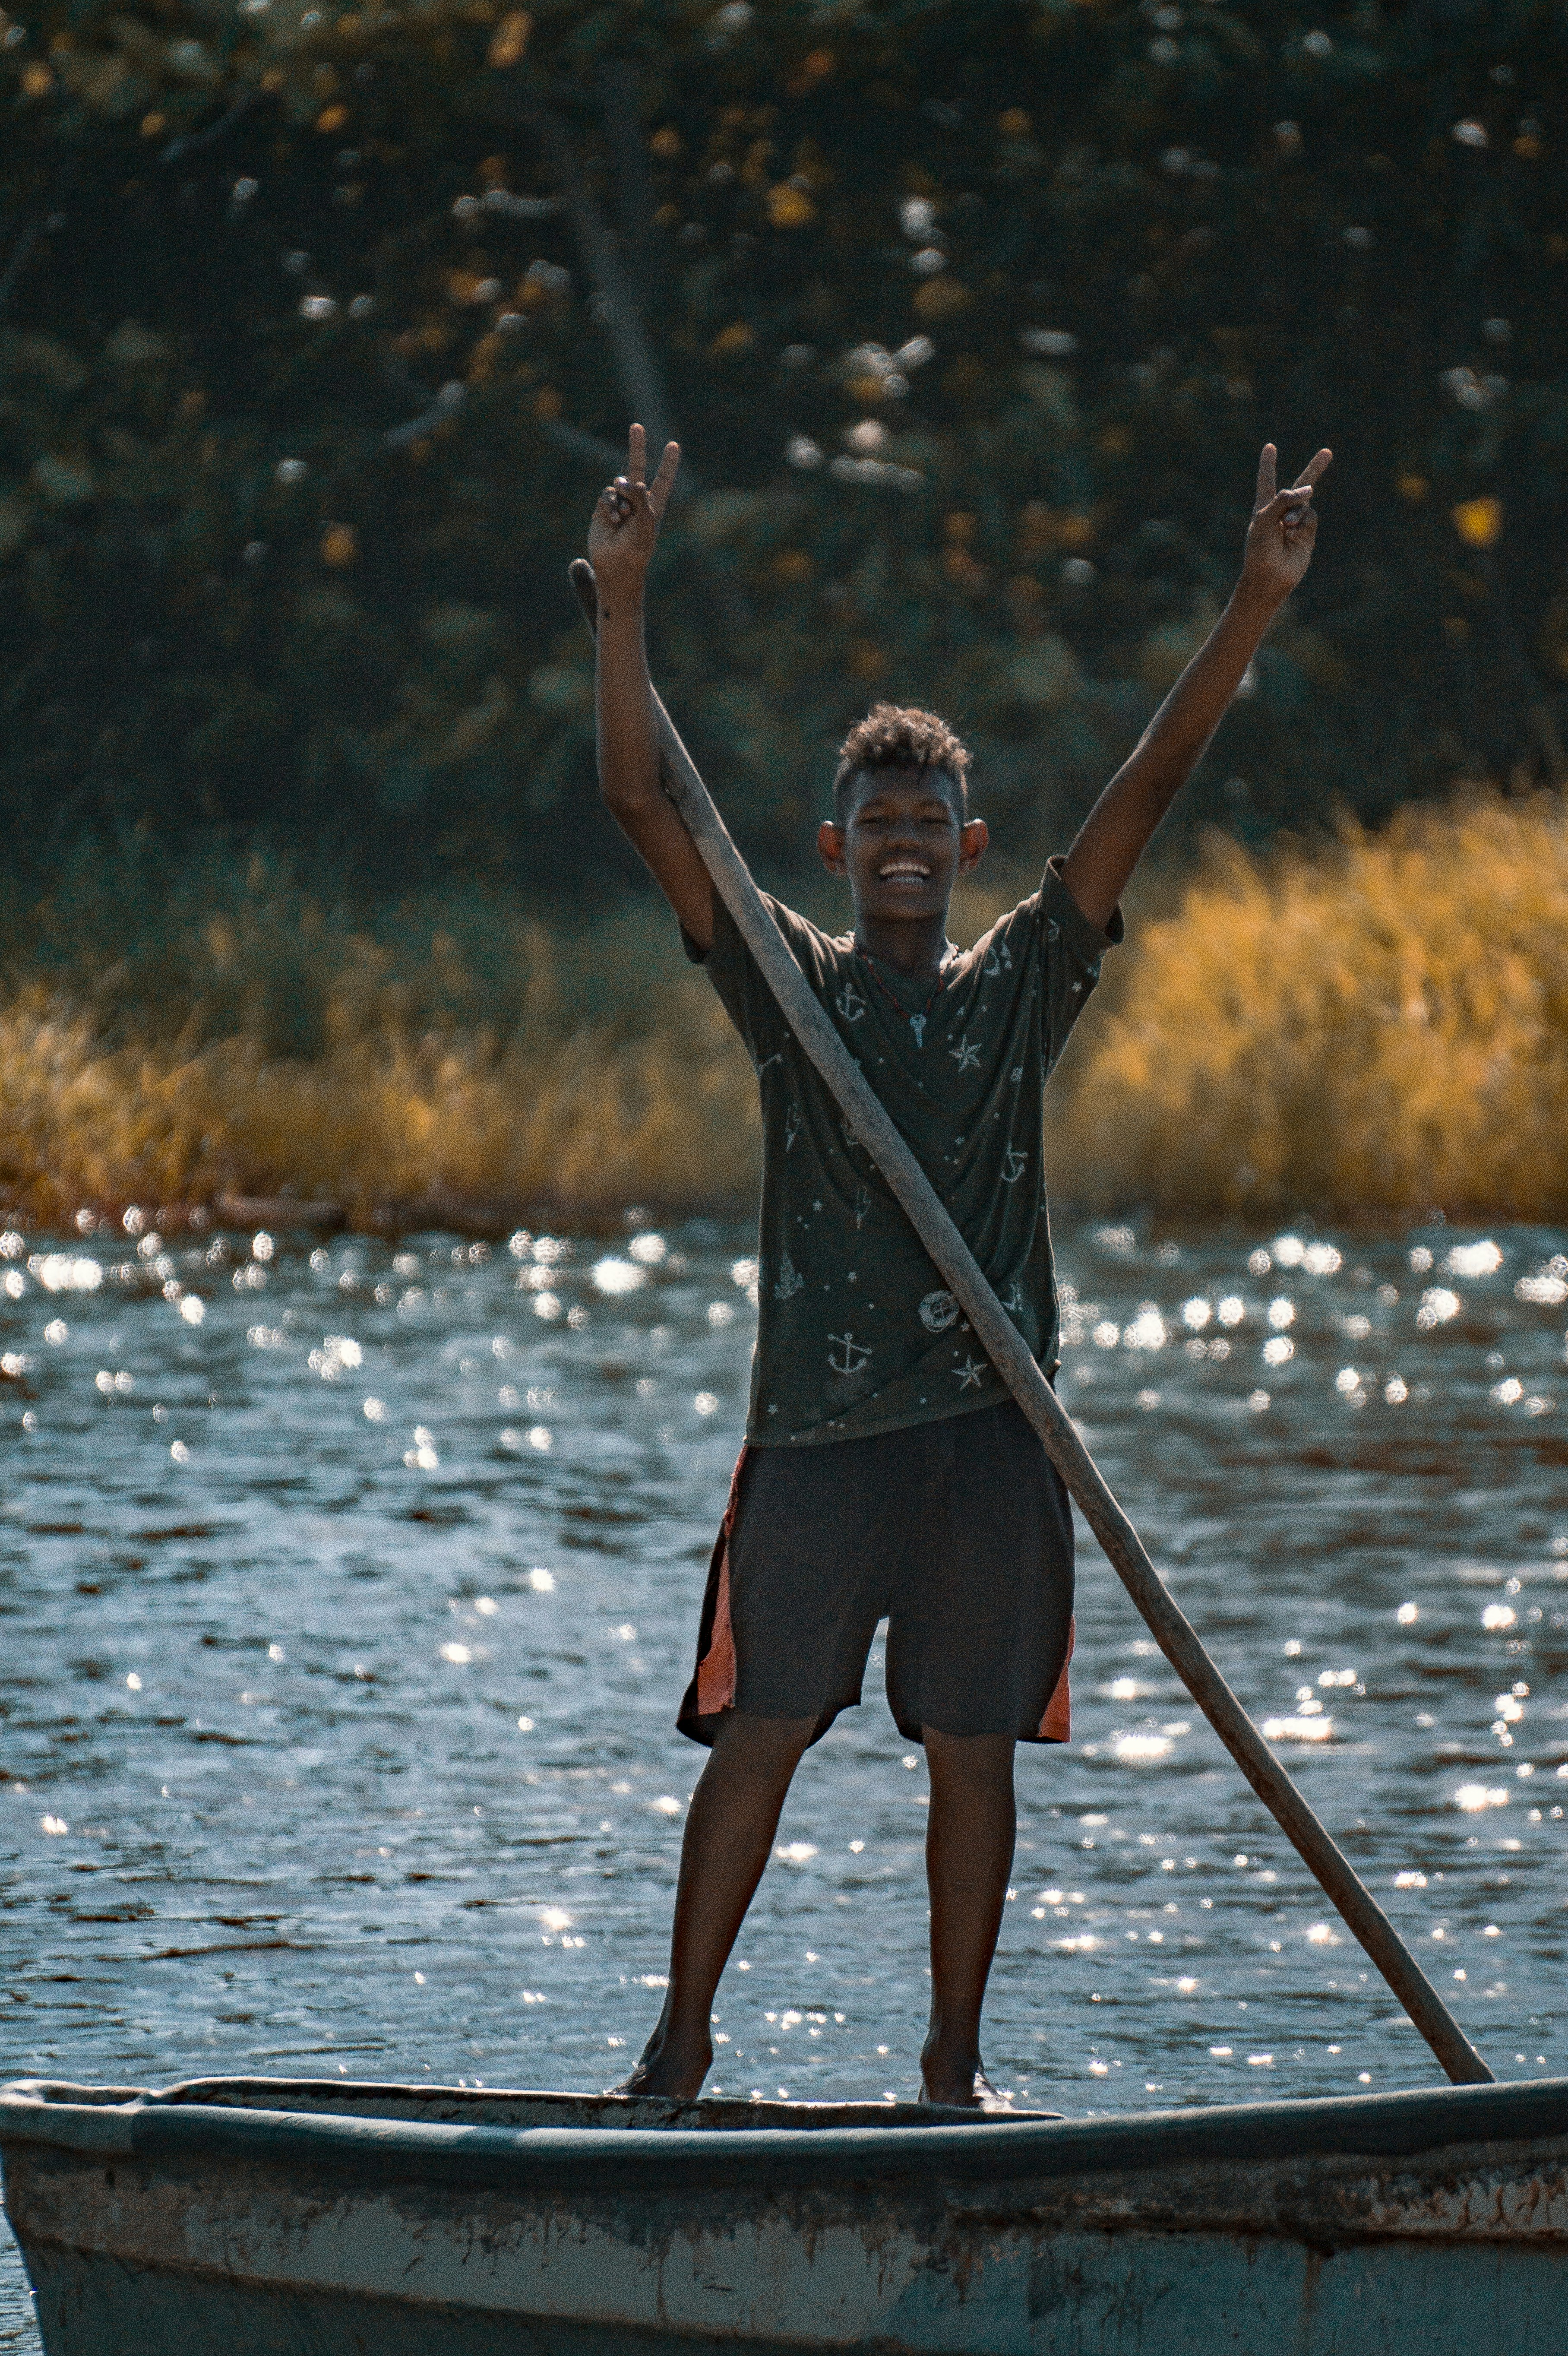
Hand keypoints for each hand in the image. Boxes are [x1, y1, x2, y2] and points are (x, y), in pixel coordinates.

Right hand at [587, 422, 679, 591]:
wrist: (617, 564)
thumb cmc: (637, 546)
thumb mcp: (646, 522)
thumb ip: (640, 498)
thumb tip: (629, 479)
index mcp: (654, 504)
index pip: (663, 479)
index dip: (668, 463)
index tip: (673, 445)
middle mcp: (637, 500)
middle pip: (637, 468)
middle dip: (637, 447)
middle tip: (636, 426)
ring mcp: (620, 502)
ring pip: (619, 485)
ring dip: (621, 499)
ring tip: (623, 518)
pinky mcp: (603, 508)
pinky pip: (607, 495)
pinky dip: (610, 505)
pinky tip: (613, 519)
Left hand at [1239, 441, 1331, 606]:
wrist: (1270, 576)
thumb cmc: (1260, 548)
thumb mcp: (1265, 518)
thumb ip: (1284, 499)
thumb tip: (1308, 489)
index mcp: (1265, 506)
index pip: (1267, 480)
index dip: (1268, 465)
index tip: (1269, 447)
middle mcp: (1282, 512)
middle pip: (1300, 486)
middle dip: (1315, 469)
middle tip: (1327, 452)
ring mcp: (1297, 522)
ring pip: (1305, 503)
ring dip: (1296, 512)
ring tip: (1286, 527)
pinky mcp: (1308, 533)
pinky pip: (1311, 517)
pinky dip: (1303, 523)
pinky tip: (1294, 536)